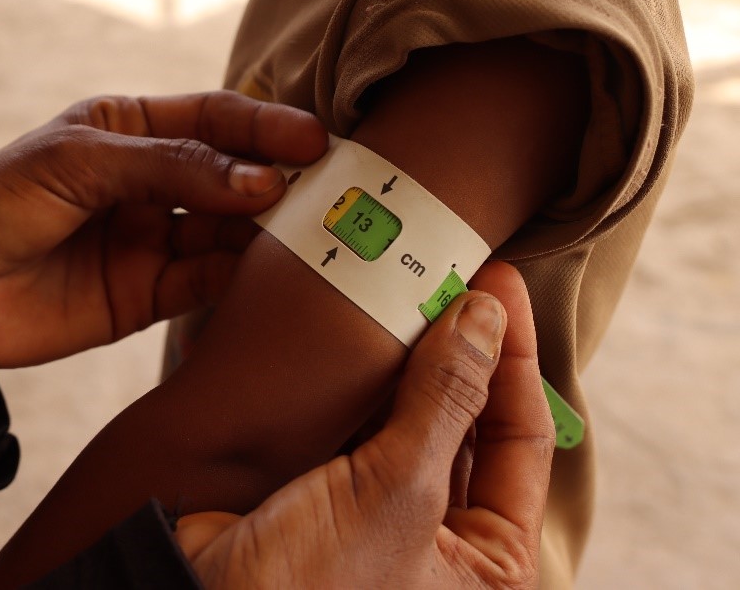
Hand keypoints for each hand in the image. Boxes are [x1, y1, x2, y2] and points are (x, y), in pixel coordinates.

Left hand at [0, 91, 326, 396]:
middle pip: (233, 173)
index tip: (313, 139)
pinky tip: (270, 270)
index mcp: (128, 129)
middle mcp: (149, 182)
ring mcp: (151, 239)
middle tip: (331, 186)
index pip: (213, 117)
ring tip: (311, 229)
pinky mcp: (147, 298)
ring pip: (230, 229)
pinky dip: (240, 275)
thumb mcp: (75, 163)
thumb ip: (168, 167)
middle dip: (281, 176)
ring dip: (269, 228)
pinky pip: (207, 282)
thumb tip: (261, 181)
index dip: (264, 125)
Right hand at [175, 262, 554, 588]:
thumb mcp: (397, 491)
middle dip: (456, 349)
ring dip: (401, 355)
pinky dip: (351, 374)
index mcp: (489, 562)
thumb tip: (484, 316)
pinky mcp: (324, 487)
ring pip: (407, 413)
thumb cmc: (308, 587)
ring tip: (398, 288)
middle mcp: (443, 539)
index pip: (524, 436)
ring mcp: (381, 512)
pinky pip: (353, 418)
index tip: (497, 283)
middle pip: (468, 420)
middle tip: (444, 274)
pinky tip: (347, 327)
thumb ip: (445, 399)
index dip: (515, 355)